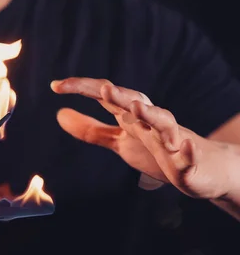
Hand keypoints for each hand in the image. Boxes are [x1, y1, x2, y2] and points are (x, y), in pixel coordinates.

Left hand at [51, 77, 234, 199]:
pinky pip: (188, 154)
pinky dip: (186, 149)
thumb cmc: (157, 151)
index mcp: (132, 116)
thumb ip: (90, 129)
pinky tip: (183, 146)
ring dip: (150, 114)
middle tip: (103, 88)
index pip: (106, 96)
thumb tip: (59, 113)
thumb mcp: (119, 140)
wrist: (200, 168)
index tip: (55, 86)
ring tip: (136, 107)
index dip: (82, 89)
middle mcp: (151, 122)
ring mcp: (172, 139)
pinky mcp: (188, 160)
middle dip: (120, 95)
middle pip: (135, 102)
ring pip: (163, 122)